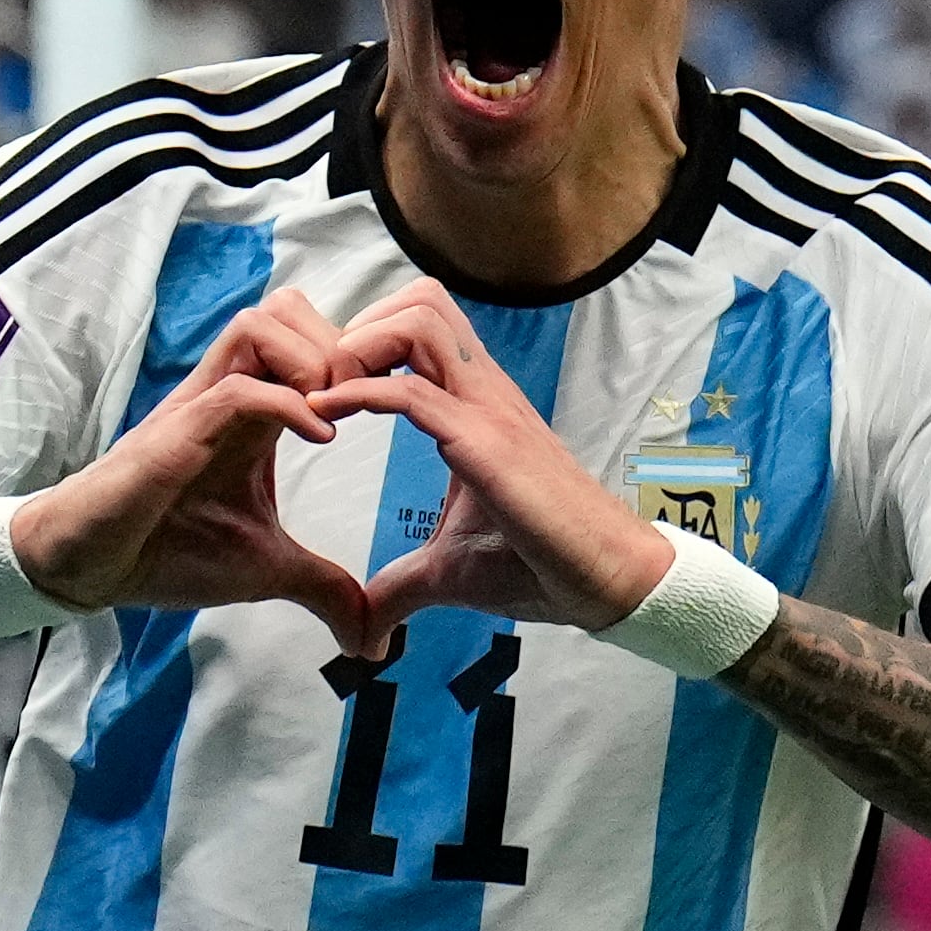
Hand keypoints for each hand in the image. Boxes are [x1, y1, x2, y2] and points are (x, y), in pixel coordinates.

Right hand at [10, 289, 368, 652]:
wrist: (92, 565)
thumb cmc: (168, 550)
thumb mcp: (267, 568)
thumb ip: (323, 587)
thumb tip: (373, 638)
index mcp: (255, 410)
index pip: (310, 336)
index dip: (358, 355)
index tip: (394, 401)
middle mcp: (229, 392)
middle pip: (290, 308)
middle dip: (341, 342)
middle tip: (369, 398)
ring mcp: (200, 405)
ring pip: (261, 324)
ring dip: (313, 359)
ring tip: (340, 412)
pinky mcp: (176, 431)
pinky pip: (237, 389)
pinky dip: (287, 404)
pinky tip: (323, 439)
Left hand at [305, 279, 673, 656]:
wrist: (606, 580)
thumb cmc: (538, 565)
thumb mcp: (450, 571)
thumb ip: (402, 585)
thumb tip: (365, 630)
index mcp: (476, 404)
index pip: (421, 325)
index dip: (366, 339)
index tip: (326, 388)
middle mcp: (484, 391)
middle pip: (420, 300)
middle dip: (359, 325)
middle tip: (324, 382)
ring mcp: (488, 410)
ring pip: (418, 321)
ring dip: (360, 346)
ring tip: (325, 393)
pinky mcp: (487, 443)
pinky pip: (413, 392)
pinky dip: (358, 392)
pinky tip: (325, 415)